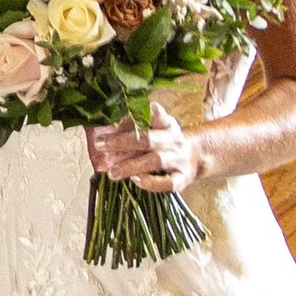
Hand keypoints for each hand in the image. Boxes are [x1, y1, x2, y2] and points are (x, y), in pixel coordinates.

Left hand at [85, 106, 200, 194]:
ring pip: (155, 160)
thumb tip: (105, 135)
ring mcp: (179, 159)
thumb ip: (131, 129)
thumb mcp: (153, 129)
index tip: (115, 120)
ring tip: (112, 172)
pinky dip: (151, 183)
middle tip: (100, 145)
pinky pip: (168, 183)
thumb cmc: (164, 142)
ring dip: (131, 166)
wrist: (196, 157)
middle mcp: (174, 139)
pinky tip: (135, 180)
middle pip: (148, 139)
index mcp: (166, 123)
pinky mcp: (182, 178)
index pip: (154, 113)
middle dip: (121, 142)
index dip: (134, 115)